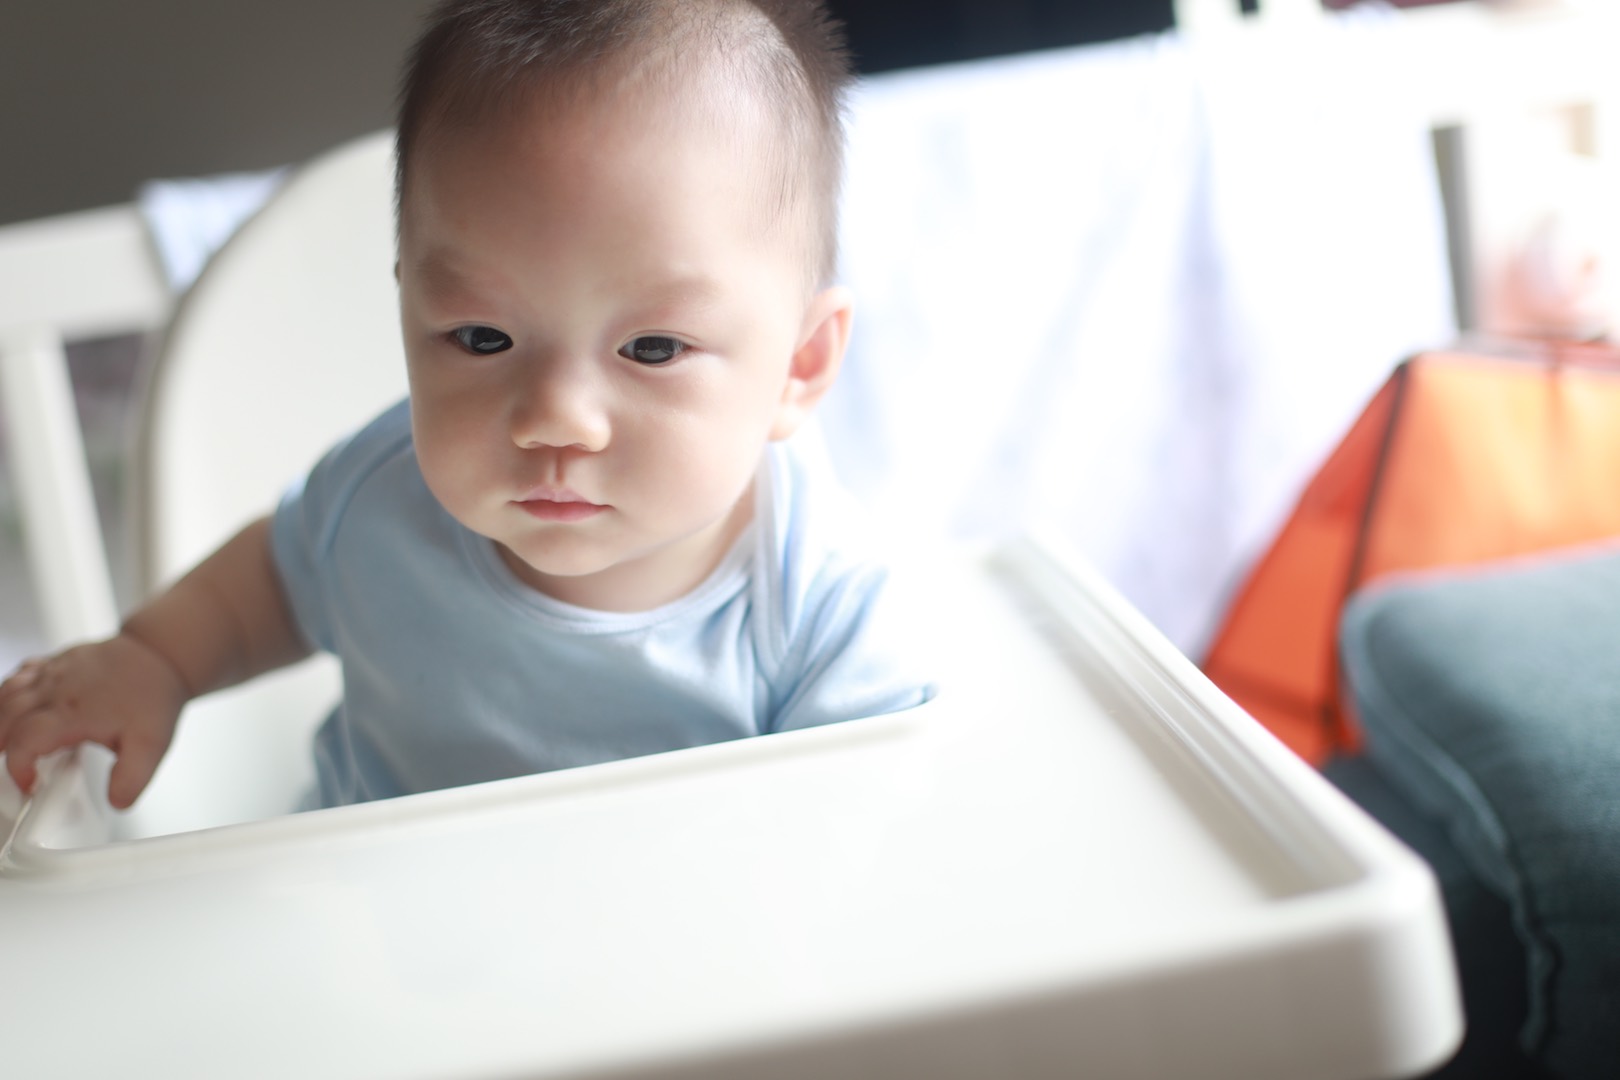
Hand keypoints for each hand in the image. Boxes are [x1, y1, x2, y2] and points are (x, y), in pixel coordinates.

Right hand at [0, 633, 189, 808]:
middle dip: (1, 745)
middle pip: (6, 718)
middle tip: (12, 765)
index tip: (29, 783)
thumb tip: (117, 801)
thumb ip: (132, 778)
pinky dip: (10, 693)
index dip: (18, 767)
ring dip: (1, 719)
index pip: (25, 741)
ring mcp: (55, 672)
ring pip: (7, 693)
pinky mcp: (58, 661)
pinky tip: (17, 705)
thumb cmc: (153, 694)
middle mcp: (57, 690)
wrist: (163, 655)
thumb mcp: (151, 746)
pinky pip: (22, 673)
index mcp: (73, 713)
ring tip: (6, 742)